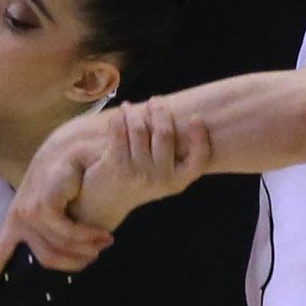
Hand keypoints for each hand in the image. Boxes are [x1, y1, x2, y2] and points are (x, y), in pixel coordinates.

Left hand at [0, 119, 118, 300]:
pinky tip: (100, 235)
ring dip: (85, 250)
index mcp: (17, 221)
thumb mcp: (61, 207)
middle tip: (95, 257)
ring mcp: (28, 211)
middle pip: (46, 259)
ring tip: (104, 243)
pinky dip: (85, 237)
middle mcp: (19, 218)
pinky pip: (64, 234)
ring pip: (56, 248)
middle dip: (74, 263)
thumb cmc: (71, 177)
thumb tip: (70, 255)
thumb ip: (58, 229)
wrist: (76, 147)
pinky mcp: (41, 205)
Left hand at [89, 101, 204, 218]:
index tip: (195, 117)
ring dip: (134, 113)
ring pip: (139, 129)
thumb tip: (169, 114)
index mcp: (177, 181)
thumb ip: (170, 154)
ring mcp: (138, 173)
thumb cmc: (136, 182)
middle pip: (165, 134)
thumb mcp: (161, 177)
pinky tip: (120, 113)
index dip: (200, 138)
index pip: (198, 160)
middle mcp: (160, 179)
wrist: (105, 204)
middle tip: (155, 102)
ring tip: (129, 108)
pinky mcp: (117, 166)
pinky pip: (119, 132)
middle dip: (160, 112)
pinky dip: (120, 118)